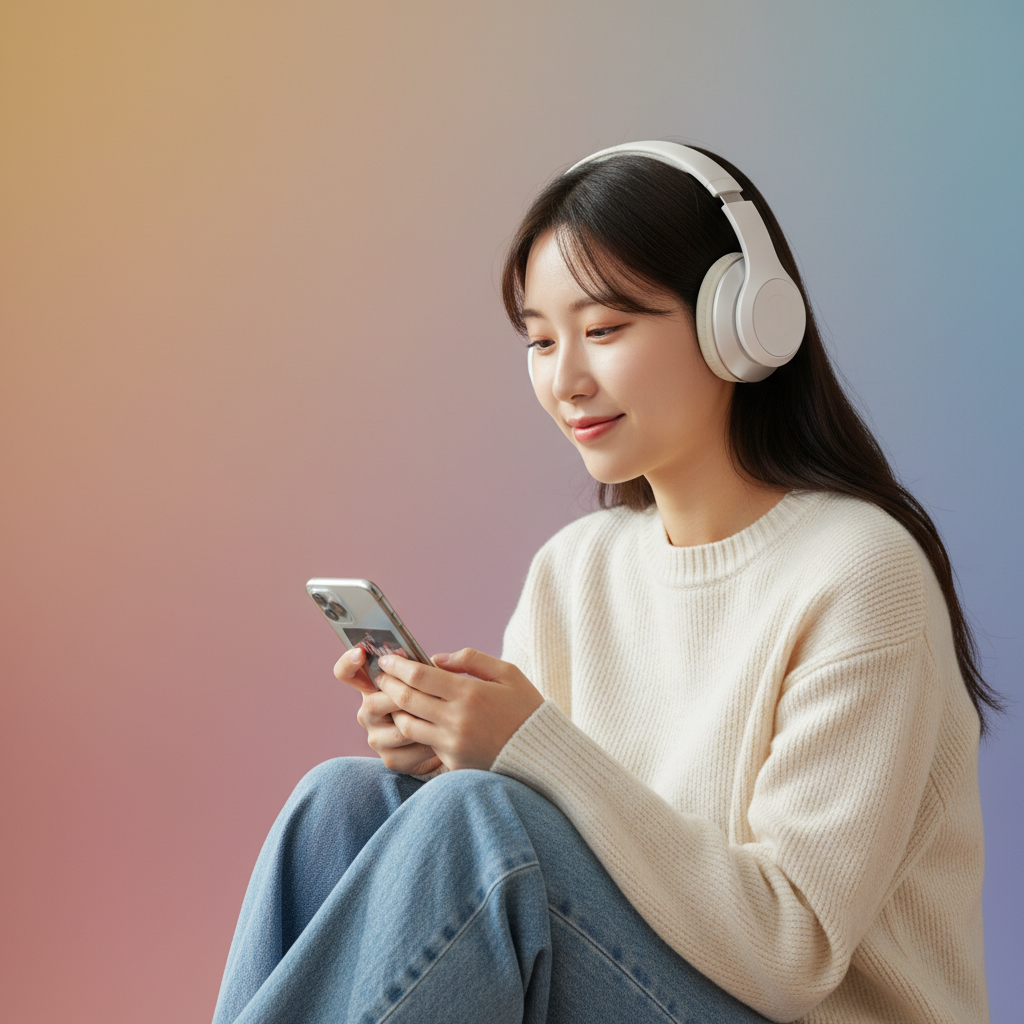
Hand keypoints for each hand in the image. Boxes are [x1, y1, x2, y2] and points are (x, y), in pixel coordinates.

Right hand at [333, 646, 442, 775]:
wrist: (448, 741)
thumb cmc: (436, 703)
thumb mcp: (429, 681)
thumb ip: (423, 670)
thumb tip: (429, 659)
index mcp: (374, 687)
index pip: (346, 674)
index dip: (347, 663)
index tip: (360, 653)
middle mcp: (368, 712)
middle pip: (372, 703)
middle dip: (403, 699)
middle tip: (428, 696)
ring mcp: (376, 737)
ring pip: (398, 729)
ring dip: (423, 723)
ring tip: (442, 719)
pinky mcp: (391, 759)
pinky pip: (411, 750)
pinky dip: (430, 744)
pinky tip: (440, 740)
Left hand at [375, 648, 544, 770]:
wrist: (541, 753)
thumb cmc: (525, 707)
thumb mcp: (507, 673)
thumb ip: (471, 660)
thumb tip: (435, 659)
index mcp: (470, 693)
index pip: (420, 677)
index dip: (397, 666)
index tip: (386, 658)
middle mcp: (457, 720)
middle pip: (407, 700)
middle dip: (388, 684)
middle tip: (380, 675)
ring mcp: (453, 744)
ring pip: (408, 725)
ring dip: (395, 710)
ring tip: (392, 697)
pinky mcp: (453, 762)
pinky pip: (424, 744)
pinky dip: (415, 730)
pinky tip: (413, 719)